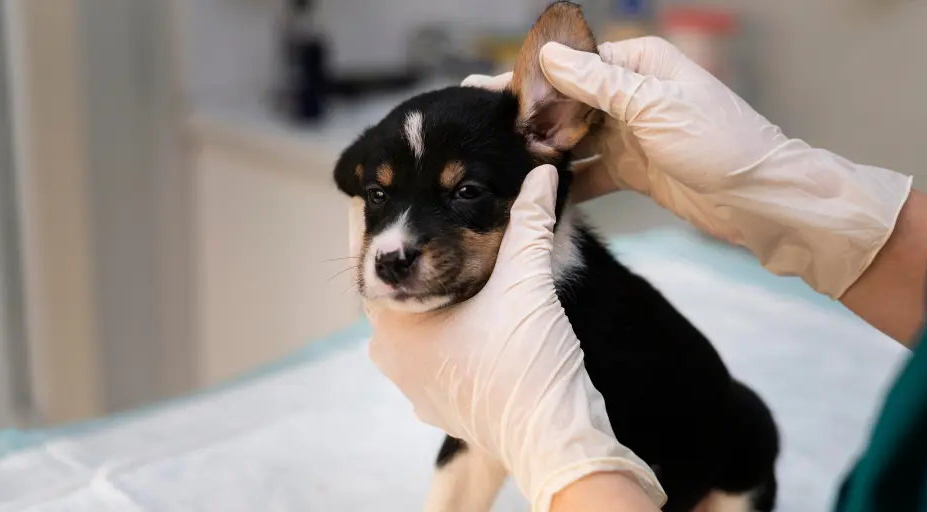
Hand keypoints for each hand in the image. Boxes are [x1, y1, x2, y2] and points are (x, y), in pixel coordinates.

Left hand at [353, 165, 664, 510]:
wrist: (553, 439)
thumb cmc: (529, 363)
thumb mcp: (527, 281)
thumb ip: (531, 220)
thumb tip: (542, 173)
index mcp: (394, 327)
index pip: (373, 260)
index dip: (380, 220)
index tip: (381, 187)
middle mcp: (391, 359)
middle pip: (397, 291)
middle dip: (417, 255)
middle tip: (434, 215)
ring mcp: (414, 388)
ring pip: (417, 323)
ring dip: (437, 293)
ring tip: (463, 260)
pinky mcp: (439, 405)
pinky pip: (435, 353)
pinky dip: (451, 327)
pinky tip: (479, 311)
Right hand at [464, 37, 911, 298]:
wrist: (762, 201)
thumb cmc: (722, 145)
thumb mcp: (655, 107)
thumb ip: (598, 84)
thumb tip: (548, 57)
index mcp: (640, 65)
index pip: (572, 63)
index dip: (529, 79)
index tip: (485, 92)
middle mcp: (633, 94)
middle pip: (567, 101)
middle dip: (529, 118)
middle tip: (481, 135)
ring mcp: (633, 134)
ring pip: (574, 138)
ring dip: (544, 152)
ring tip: (502, 166)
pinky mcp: (635, 170)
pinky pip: (589, 172)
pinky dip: (567, 181)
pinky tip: (538, 193)